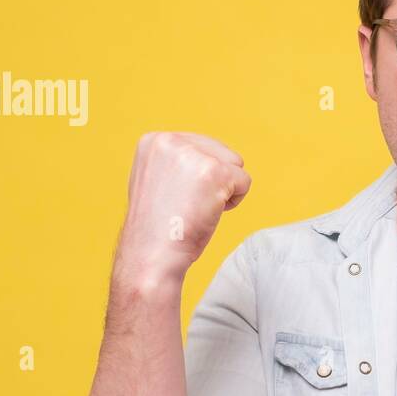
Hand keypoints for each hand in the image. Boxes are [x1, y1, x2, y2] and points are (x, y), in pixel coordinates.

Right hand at [114, 131, 251, 286]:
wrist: (151, 256)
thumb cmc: (157, 228)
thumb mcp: (157, 180)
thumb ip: (177, 162)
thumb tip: (205, 155)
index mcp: (154, 140)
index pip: (201, 145)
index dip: (199, 176)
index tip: (178, 197)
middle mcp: (171, 141)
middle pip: (221, 152)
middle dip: (215, 181)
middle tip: (188, 206)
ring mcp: (193, 154)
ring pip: (235, 164)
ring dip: (225, 190)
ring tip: (197, 208)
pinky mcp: (215, 171)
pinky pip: (245, 181)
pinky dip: (234, 202)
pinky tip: (209, 214)